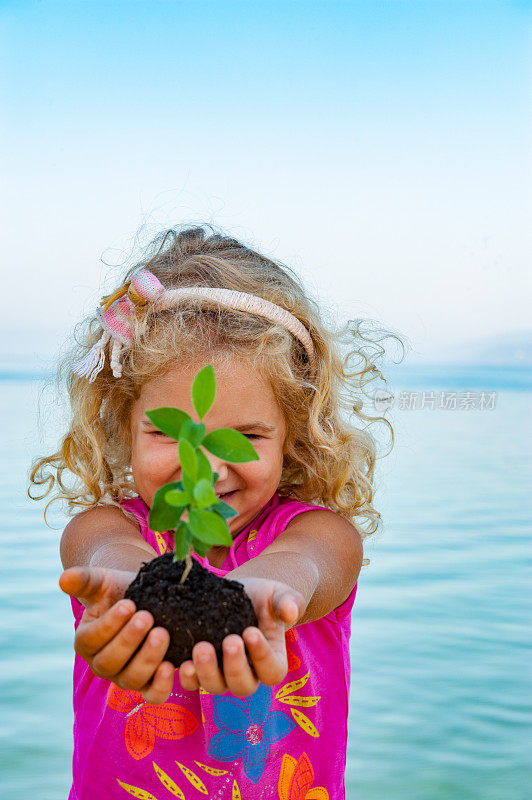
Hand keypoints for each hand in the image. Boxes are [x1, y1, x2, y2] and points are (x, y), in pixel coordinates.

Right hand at [59, 566, 174, 704]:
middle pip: (110, 663)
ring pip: (132, 679)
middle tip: (147, 617)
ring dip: (147, 658)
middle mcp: (102, 665)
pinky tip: (171, 666)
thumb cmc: (118, 590)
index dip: (109, 624)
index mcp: (85, 641)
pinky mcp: (149, 683)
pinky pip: (153, 695)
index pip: (92, 639)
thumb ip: (84, 580)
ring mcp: (125, 676)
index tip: (129, 604)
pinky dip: (161, 686)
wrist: (144, 598)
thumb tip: (63, 579)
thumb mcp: (102, 582)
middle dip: (129, 640)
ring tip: (162, 633)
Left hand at [178, 576, 305, 696]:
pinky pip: (192, 682)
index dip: (262, 656)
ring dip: (207, 672)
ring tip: (200, 648)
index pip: (272, 671)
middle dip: (234, 667)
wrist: (240, 594)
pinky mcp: (200, 668)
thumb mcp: (280, 594)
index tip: (251, 631)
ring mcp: (222, 674)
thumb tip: (291, 612)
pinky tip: (179, 661)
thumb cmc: (265, 596)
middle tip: (229, 641)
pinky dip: (186, 676)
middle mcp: (248, 674)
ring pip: (215, 687)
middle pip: (242, 686)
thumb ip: (288, 602)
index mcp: (272, 661)